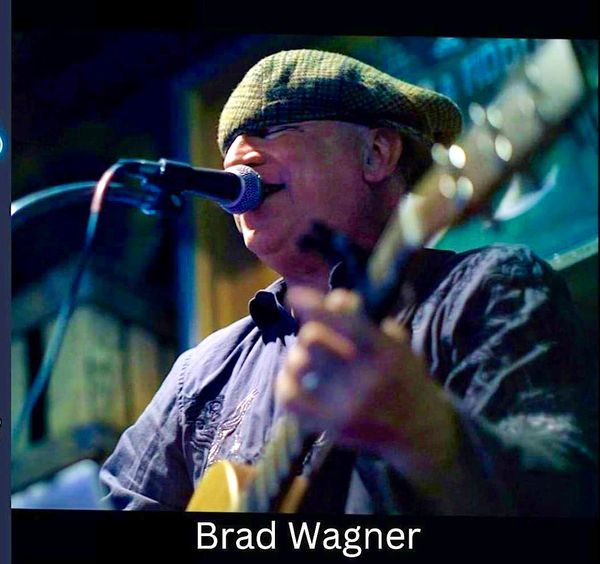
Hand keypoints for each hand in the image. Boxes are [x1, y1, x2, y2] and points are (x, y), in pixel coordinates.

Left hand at [276, 286, 460, 491]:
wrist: (421, 433)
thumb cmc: (406, 380)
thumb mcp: (401, 346)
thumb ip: (369, 322)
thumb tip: (334, 299)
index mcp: (386, 353)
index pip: (346, 320)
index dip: (316, 304)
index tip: (295, 294)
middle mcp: (367, 378)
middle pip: (312, 336)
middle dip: (310, 331)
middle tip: (316, 338)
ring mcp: (347, 405)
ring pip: (297, 363)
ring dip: (297, 356)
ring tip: (307, 361)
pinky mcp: (331, 426)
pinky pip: (289, 397)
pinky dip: (285, 382)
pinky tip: (294, 380)